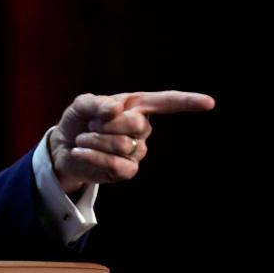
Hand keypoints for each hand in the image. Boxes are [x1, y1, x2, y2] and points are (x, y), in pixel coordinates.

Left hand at [49, 90, 214, 194]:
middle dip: (105, 122)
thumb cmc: (79, 122)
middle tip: (91, 124)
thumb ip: (97, 103)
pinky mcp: (127, 170)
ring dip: (94, 139)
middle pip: (136, 123)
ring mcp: (138, 151)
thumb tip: (117, 109)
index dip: (187, 102)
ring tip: (84, 138)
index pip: (166, 102)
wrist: (63, 147)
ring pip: (122, 144)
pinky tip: (80, 150)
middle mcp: (142, 128)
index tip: (209, 103)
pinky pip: (115, 163)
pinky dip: (93, 155)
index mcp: (136, 106)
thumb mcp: (82, 105)